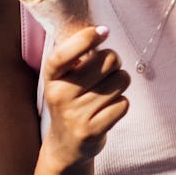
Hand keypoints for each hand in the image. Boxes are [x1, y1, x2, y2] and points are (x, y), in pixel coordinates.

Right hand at [41, 26, 130, 171]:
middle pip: (108, 60)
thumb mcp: (67, 76)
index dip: (85, 38)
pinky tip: (107, 110)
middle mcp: (59, 95)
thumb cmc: (73, 99)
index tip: (103, 31)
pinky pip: (124, 104)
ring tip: (106, 93)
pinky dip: (121, 104)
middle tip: (107, 72)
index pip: (63, 54)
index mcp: (52, 76)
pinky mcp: (91, 131)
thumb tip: (102, 30)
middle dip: (115, 62)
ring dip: (120, 84)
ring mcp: (74, 115)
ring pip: (121, 81)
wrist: (65, 144)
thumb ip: (79, 53)